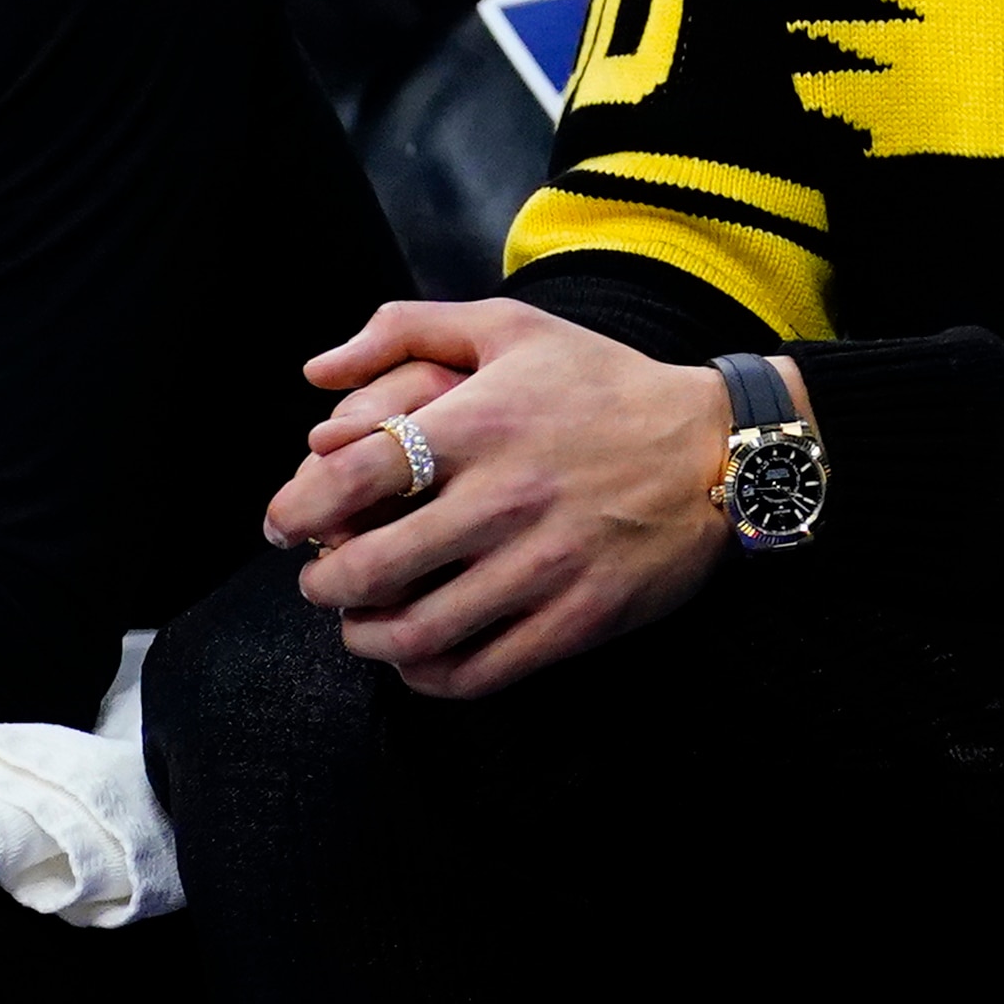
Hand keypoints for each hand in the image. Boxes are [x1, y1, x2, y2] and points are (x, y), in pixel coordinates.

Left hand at [266, 300, 760, 699]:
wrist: (717, 452)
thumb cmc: (603, 383)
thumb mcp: (512, 326)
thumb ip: (406, 329)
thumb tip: (316, 374)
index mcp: (480, 423)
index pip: (349, 479)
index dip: (296, 510)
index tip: (285, 526)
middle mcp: (504, 499)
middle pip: (369, 568)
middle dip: (321, 583)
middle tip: (320, 577)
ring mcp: (542, 567)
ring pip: (415, 633)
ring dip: (366, 637)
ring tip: (361, 621)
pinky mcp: (575, 619)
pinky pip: (477, 672)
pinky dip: (427, 676)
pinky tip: (418, 657)